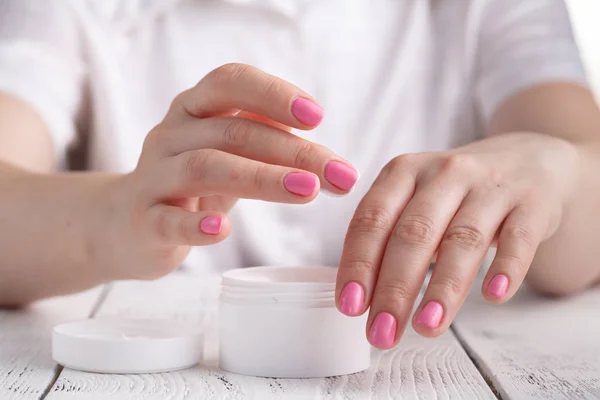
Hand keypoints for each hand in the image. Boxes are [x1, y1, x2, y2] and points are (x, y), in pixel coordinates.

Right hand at [103, 63, 358, 279]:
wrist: (126, 224)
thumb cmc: (191, 184)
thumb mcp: (227, 154)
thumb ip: (268, 146)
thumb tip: (332, 161)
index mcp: (193, 109)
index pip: (230, 82)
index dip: (273, 93)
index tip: (317, 117)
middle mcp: (171, 135)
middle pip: (233, 131)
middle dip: (292, 151)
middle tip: (340, 175)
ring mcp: (153, 177)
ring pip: (205, 168)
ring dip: (262, 178)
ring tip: (309, 191)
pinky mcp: (144, 222)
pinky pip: (166, 220)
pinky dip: (196, 225)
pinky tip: (223, 230)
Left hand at [335, 132, 578, 347]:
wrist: (529, 161)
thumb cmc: (457, 193)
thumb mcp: (416, 199)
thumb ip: (388, 238)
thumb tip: (359, 298)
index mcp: (404, 171)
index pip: (372, 218)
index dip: (358, 263)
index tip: (349, 306)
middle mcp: (446, 172)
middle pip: (414, 233)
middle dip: (394, 288)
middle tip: (382, 333)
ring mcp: (491, 186)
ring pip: (463, 239)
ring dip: (443, 289)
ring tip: (426, 328)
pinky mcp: (533, 203)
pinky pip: (519, 238)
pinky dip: (506, 268)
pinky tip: (493, 297)